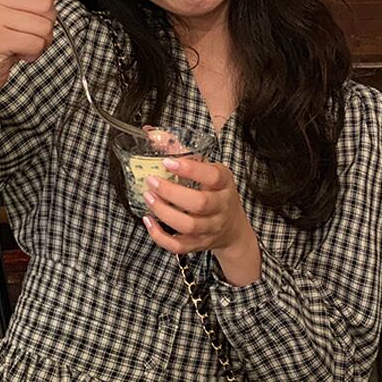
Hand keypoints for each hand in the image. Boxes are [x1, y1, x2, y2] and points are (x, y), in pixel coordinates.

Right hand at [0, 0, 62, 95]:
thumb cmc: (4, 39)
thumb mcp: (24, 13)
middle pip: (46, 4)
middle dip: (47, 23)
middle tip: (28, 30)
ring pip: (44, 26)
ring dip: (42, 41)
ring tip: (23, 42)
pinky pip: (36, 43)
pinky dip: (35, 53)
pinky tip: (20, 52)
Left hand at [141, 157, 261, 285]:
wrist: (233, 228)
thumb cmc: (217, 193)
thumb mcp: (212, 172)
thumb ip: (187, 157)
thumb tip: (153, 136)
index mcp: (224, 184)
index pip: (212, 177)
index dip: (190, 169)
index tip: (167, 162)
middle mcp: (221, 207)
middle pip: (199, 204)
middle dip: (171, 192)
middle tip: (152, 181)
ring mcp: (211, 228)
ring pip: (188, 226)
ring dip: (164, 212)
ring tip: (148, 197)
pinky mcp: (199, 244)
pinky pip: (179, 246)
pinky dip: (160, 236)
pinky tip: (148, 220)